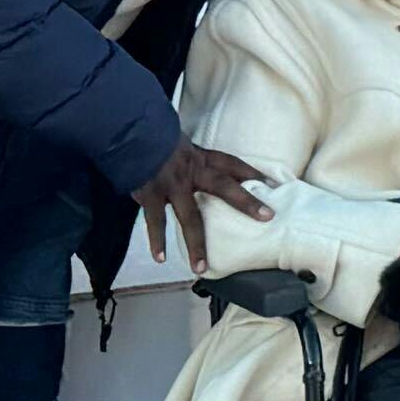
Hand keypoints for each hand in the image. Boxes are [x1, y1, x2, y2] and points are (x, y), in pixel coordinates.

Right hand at [139, 138, 276, 272]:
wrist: (125, 134)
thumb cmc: (153, 140)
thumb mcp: (179, 143)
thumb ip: (192, 160)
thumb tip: (202, 174)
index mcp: (200, 157)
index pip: (232, 163)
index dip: (252, 172)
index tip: (273, 185)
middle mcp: (190, 170)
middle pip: (223, 185)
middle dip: (245, 201)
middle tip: (266, 216)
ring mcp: (171, 184)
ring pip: (190, 217)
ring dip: (196, 243)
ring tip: (201, 267)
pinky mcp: (151, 194)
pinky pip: (156, 222)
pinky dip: (157, 241)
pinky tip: (161, 258)